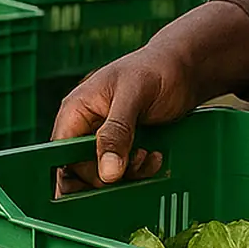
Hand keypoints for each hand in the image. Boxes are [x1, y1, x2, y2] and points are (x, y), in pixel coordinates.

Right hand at [50, 40, 199, 194]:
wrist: (186, 68)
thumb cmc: (156, 70)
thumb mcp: (134, 95)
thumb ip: (117, 131)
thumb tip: (107, 173)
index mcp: (75, 111)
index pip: (62, 154)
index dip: (80, 172)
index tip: (108, 179)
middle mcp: (85, 127)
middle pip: (79, 170)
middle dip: (108, 176)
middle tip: (135, 163)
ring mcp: (104, 138)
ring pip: (103, 174)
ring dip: (127, 175)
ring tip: (148, 157)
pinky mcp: (124, 146)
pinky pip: (122, 171)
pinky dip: (139, 171)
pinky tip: (155, 157)